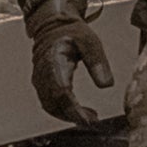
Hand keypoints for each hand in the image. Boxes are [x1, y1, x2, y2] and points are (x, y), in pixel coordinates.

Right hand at [26, 2, 119, 128]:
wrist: (52, 26)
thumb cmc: (71, 33)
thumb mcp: (90, 41)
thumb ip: (97, 62)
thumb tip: (106, 85)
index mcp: (54, 61)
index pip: (61, 90)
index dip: (73, 108)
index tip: (87, 118)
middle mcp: (43, 73)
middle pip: (54, 102)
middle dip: (73, 116)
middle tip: (92, 121)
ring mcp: (40, 80)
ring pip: (50, 106)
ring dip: (68, 116)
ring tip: (90, 118)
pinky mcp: (41, 84)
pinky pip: (49, 103)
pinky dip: (63, 111)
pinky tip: (79, 112)